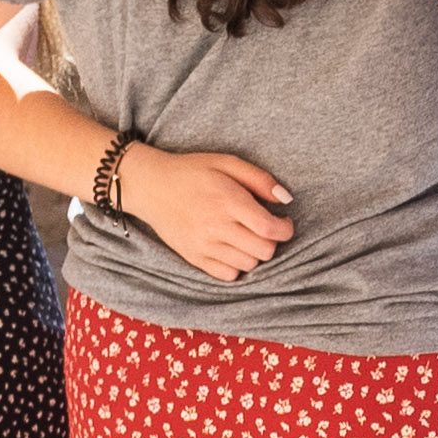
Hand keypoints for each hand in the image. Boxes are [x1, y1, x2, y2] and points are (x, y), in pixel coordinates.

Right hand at [115, 144, 295, 278]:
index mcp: (227, 200)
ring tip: (247, 236)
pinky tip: (233, 248)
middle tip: (266, 229)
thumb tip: (286, 199)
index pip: (269, 229)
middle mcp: (215, 226)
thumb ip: (260, 179)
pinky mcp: (194, 258)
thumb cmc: (192, 172)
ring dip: (255, 253)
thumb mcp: (227, 163)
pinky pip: (228, 275)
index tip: (284, 222)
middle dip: (272, 241)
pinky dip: (237, 265)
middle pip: (263, 251)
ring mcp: (203, 246)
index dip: (285, 229)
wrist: (151, 186)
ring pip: (248, 264)